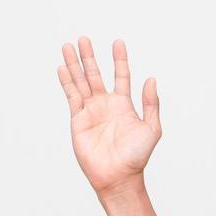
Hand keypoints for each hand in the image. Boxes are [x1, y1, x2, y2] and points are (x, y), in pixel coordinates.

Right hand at [57, 36, 161, 196]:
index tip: (117, 42)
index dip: (119, 59)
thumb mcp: (152, 128)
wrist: (118, 177)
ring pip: (80, 82)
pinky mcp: (78, 120)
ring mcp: (90, 111)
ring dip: (75, 65)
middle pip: (95, 74)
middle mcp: (105, 104)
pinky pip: (71, 96)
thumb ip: (151, 103)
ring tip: (68, 46)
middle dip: (89, 57)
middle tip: (83, 38)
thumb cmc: (137, 157)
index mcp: (123, 104)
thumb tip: (151, 78)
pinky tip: (63, 68)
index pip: (120, 75)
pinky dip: (67, 82)